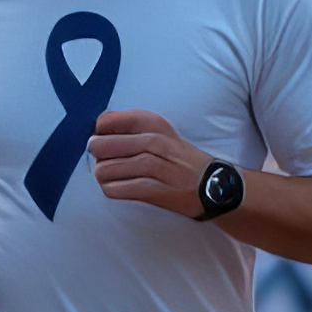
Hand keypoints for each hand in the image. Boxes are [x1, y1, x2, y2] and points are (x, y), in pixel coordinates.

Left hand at [85, 111, 213, 216]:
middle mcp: (154, 142)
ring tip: (112, 176)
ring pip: (106, 169)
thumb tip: (97, 128)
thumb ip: (132, 127)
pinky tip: (117, 187)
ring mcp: (155, 167)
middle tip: (103, 159)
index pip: (108, 121)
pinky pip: (116, 189)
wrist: (214, 184)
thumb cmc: (180, 159)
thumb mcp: (162, 133)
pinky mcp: (155, 190)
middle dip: (97, 155)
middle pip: (102, 145)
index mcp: (153, 124)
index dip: (99, 132)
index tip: (103, 137)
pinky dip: (111, 189)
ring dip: (103, 175)